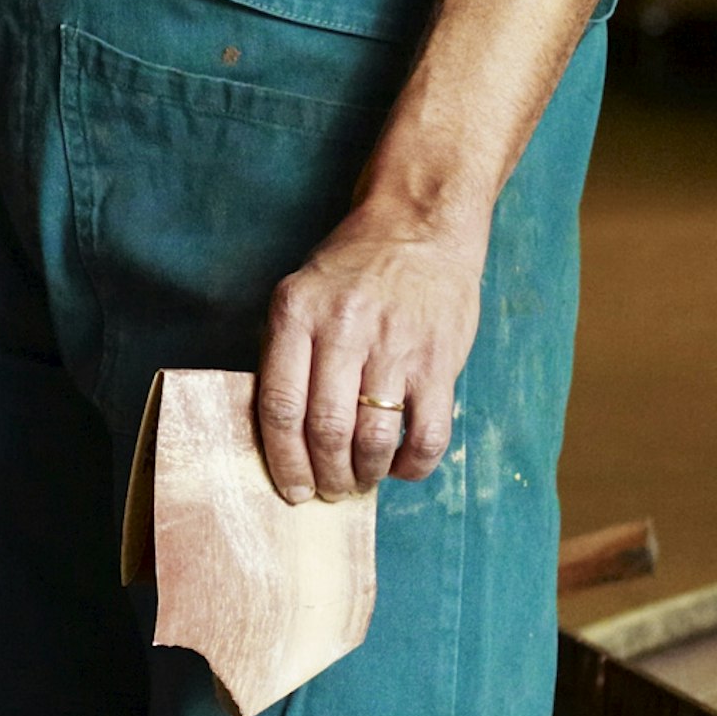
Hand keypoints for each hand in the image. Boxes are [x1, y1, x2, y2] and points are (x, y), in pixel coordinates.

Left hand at [254, 194, 489, 502]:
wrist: (420, 224)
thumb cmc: (353, 266)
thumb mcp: (300, 293)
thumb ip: (285, 353)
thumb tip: (276, 432)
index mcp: (297, 314)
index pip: (280, 406)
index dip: (282, 460)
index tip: (289, 488)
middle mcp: (344, 330)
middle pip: (326, 430)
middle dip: (324, 476)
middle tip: (327, 491)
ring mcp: (396, 346)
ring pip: (374, 438)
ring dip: (364, 474)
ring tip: (359, 480)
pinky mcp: (440, 360)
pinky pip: (427, 433)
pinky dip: (412, 465)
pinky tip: (401, 467)